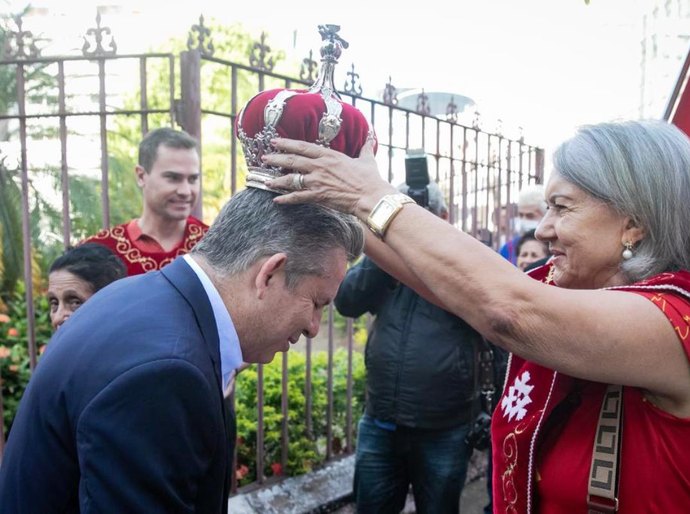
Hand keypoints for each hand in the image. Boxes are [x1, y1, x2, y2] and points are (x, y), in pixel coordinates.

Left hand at [262, 138, 395, 218]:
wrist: (371, 196)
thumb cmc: (370, 179)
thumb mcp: (367, 159)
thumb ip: (365, 147)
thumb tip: (370, 136)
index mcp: (329, 155)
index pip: (303, 147)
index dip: (287, 144)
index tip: (275, 142)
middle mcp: (320, 166)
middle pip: (292, 161)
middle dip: (276, 159)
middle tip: (264, 158)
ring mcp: (318, 181)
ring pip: (292, 179)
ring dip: (277, 180)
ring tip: (266, 180)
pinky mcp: (318, 195)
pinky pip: (298, 197)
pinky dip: (286, 199)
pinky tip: (277, 200)